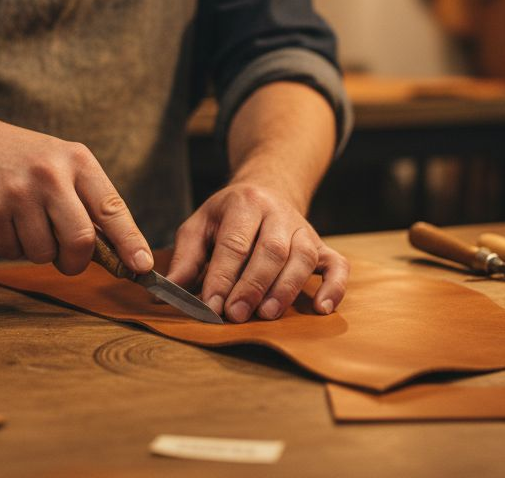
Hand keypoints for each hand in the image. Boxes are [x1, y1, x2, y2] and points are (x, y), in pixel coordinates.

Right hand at [0, 112, 153, 275]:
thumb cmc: (23, 159)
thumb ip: (88, 201)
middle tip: (68, 259)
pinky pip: (10, 252)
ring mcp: (17, 192)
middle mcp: (49, 174)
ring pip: (42, 253)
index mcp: (77, 160)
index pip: (112, 208)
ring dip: (37, 250)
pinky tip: (2, 219)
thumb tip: (119, 253)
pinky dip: (10, 245)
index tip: (142, 267)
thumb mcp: (62, 163)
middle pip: (79, 241)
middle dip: (75, 260)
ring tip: (25, 221)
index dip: (130, 242)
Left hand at [163, 182, 348, 321]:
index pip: (234, 243)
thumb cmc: (228, 216)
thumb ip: (186, 258)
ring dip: (286, 288)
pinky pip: (337, 264)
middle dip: (252, 285)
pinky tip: (321, 308)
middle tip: (236, 315)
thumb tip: (167, 292)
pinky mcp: (322, 245)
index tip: (211, 305)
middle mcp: (277, 213)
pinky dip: (334, 287)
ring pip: (303, 257)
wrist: (268, 189)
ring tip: (267, 314)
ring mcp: (303, 229)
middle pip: (271, 250)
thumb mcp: (199, 225)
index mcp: (244, 203)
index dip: (222, 276)